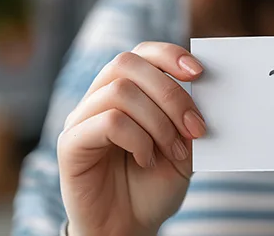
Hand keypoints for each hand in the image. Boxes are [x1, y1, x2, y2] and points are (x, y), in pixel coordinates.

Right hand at [57, 41, 206, 235]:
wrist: (129, 227)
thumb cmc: (153, 187)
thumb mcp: (182, 150)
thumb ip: (188, 119)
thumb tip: (203, 92)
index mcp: (125, 92)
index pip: (141, 54)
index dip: (168, 54)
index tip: (199, 73)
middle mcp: (98, 99)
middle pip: (127, 64)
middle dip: (169, 92)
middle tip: (195, 127)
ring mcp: (81, 119)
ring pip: (119, 91)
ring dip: (158, 121)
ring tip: (172, 151)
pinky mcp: (70, 143)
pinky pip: (107, 121)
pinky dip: (137, 139)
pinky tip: (147, 160)